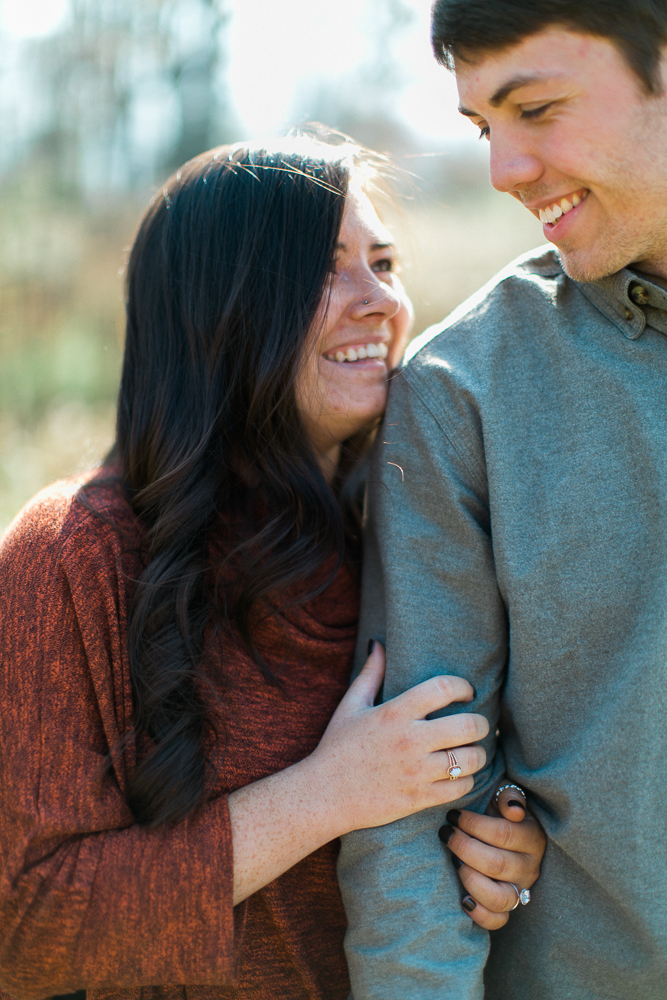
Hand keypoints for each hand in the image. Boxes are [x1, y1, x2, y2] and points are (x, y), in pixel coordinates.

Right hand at [309, 642, 489, 834]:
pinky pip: (460, 787)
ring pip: (470, 759)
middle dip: (481, 723)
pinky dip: (466, 780)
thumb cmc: (337, 748)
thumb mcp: (351, 706)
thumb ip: (370, 673)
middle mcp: (410, 740)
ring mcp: (416, 771)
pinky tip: (459, 774)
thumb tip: (378, 644)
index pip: (443, 688)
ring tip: (471, 751)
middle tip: (477, 724)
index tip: (466, 692)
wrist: (324, 795)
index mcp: (395, 712)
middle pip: (468, 725)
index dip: (464, 687)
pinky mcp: (419, 798)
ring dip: (477, 754)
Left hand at [438, 785, 545, 928]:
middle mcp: (530, 867)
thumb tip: (513, 810)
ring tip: (454, 861)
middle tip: (446, 834)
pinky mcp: (509, 910)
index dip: (473, 824)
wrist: (503, 837)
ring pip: (499, 897)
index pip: (503, 834)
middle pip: (497, 864)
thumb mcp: (505, 797)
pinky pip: (497, 921)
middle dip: (464, 847)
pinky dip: (478, 913)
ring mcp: (520, 891)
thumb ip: (510, 796)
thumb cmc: (498, 813)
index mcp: (532, 837)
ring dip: (470, 879)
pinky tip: (462, 897)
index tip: (452, 816)